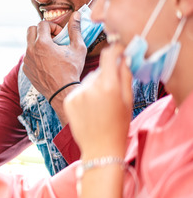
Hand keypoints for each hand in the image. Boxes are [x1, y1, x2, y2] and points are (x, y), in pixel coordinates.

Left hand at [24, 12, 86, 108]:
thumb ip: (75, 29)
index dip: (53, 27)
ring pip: (29, 44)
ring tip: (51, 52)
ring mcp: (26, 60)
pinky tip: (47, 63)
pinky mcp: (25, 69)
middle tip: (53, 39)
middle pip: (31, 30)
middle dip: (42, 31)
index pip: (42, 23)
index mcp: (42, 43)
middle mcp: (30, 50)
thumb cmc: (72, 70)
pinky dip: (36, 55)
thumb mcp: (77, 48)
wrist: (62, 92)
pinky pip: (28, 56)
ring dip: (39, 43)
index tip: (60, 35)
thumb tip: (76, 14)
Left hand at [64, 43, 132, 159]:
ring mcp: (77, 94)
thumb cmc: (118, 125)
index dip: (115, 50)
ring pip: (88, 81)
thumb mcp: (128, 100)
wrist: (100, 147)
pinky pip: (78, 90)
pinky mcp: (68, 100)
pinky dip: (84, 95)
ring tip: (100, 105)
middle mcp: (90, 88)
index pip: (109, 56)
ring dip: (94, 86)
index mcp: (109, 87)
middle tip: (111, 93)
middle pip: (99, 71)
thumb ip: (125, 76)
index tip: (118, 49)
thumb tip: (124, 58)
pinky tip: (89, 109)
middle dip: (106, 76)